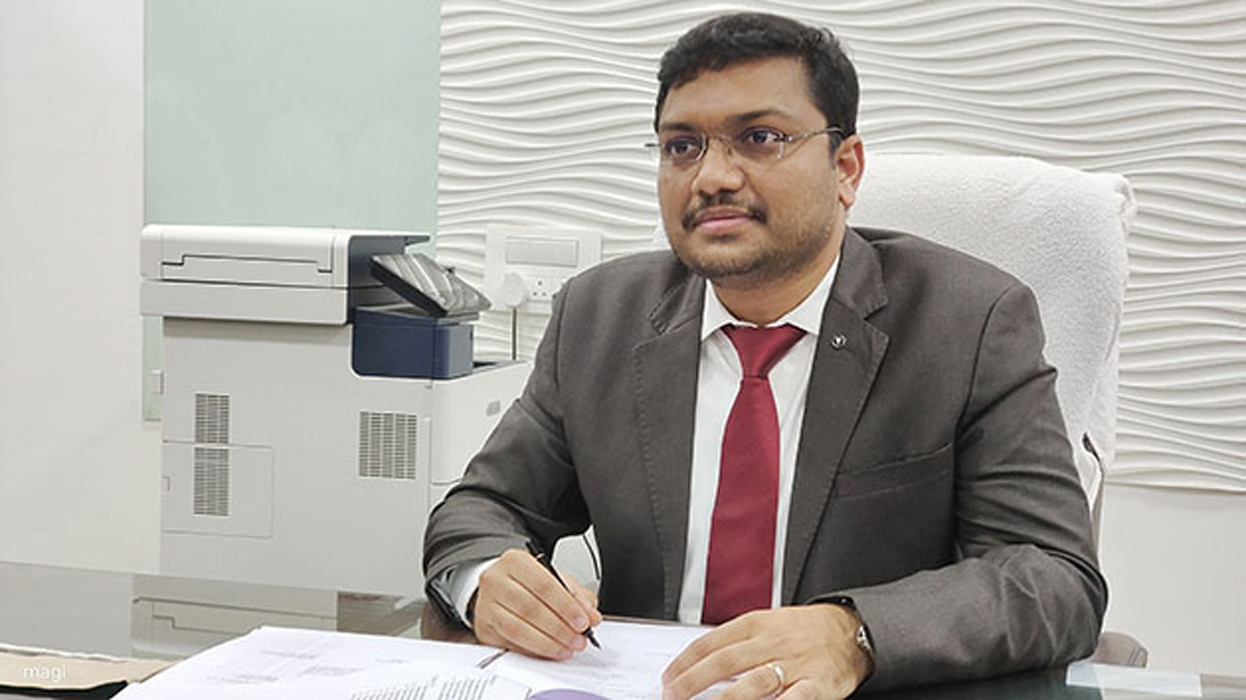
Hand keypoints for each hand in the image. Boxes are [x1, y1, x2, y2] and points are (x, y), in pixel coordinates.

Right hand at [471, 548, 602, 659]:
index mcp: (515, 561)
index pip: (544, 584)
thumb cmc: (527, 582)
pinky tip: (550, 651)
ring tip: (567, 647)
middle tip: (578, 638)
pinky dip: (534, 650)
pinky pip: (511, 643)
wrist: (498, 588)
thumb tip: (591, 616)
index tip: (583, 621)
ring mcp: (486, 605)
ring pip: (518, 629)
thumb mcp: (553, 579)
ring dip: (548, 643)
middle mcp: (496, 580)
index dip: (566, 606)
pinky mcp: (484, 628)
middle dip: (560, 628)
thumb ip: (576, 595)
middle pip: (530, 608)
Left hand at [662, 605, 869, 699]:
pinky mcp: (817, 685)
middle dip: (693, 681)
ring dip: (725, 699)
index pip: (711, 642)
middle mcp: (772, 642)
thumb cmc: (804, 631)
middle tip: (673, 695)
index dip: (685, 662)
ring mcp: (794, 664)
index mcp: (756, 624)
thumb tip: (700, 663)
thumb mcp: (768, 624)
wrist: (851, 631)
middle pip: (724, 662)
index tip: (668, 678)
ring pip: (753, 682)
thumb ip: (738, 643)